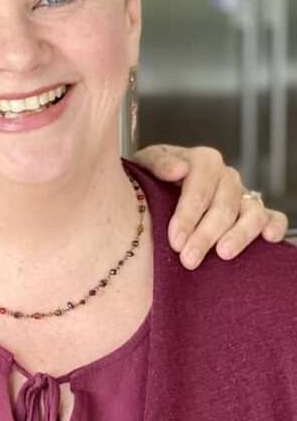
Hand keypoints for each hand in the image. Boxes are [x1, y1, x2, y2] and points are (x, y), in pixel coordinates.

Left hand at [132, 144, 288, 269]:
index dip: (187, 216)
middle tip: (189, 259)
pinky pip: (273, 216)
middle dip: (205, 235)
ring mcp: (243, 193)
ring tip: (223, 255)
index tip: (175, 240)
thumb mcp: (146, 164)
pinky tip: (267, 239)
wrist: (159, 185)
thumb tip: (178, 169)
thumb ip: (158, 164)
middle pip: (222, 207)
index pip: (199, 189)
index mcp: (202, 161)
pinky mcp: (255, 210)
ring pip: (251, 213)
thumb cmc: (153, 177)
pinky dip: (274, 226)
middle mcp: (226, 176)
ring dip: (238, 236)